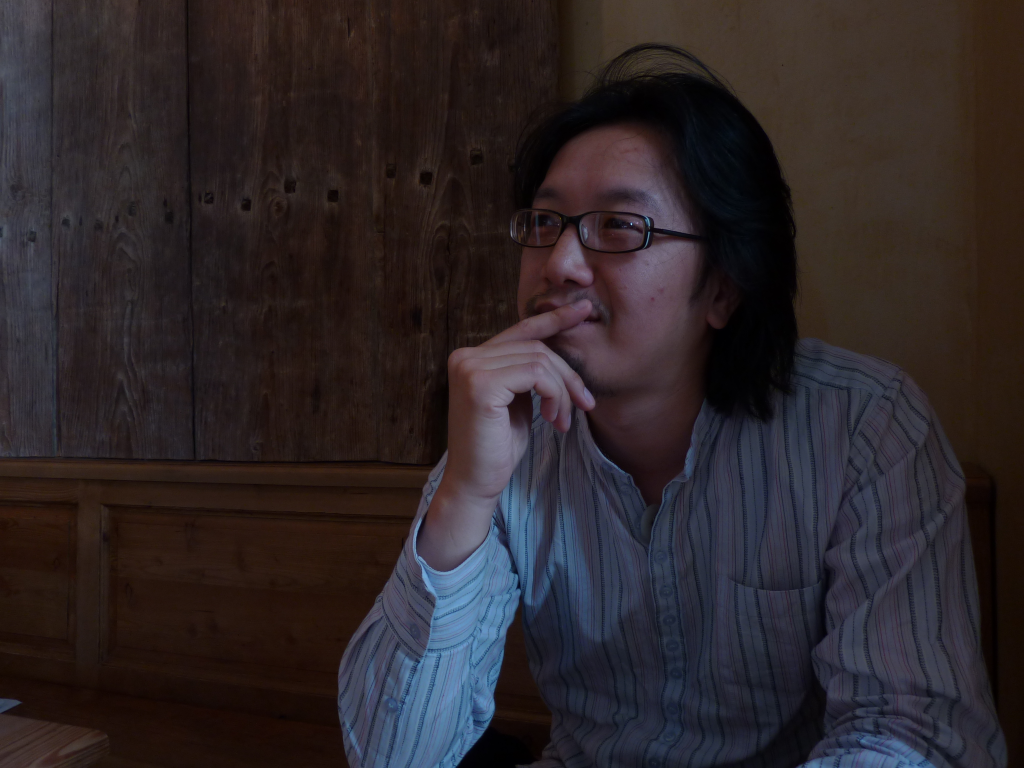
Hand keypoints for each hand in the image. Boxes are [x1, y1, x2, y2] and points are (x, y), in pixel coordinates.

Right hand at [417, 300, 595, 569]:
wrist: (475, 482)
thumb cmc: (497, 446)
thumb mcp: (517, 401)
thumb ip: (527, 372)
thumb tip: (560, 348)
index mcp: (471, 357)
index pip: (521, 330)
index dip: (555, 318)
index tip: (584, 309)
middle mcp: (466, 356)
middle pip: (536, 347)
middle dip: (567, 375)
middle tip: (584, 404)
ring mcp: (470, 368)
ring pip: (540, 360)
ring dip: (562, 391)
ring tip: (562, 420)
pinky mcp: (481, 385)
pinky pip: (536, 375)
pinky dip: (554, 395)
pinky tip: (552, 419)